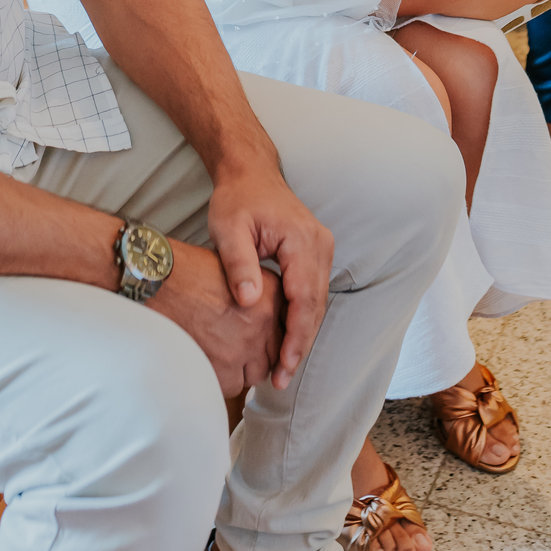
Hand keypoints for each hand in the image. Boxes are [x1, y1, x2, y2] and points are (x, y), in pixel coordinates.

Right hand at [153, 238, 286, 395]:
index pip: (284, 327)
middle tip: (234, 346)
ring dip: (240, 369)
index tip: (257, 337)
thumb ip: (252, 294)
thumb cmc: (184, 272)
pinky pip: (232, 386)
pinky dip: (220, 379)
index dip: (269, 335)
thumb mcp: (231, 270)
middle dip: (257, 355)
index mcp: (269, 293)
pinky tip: (205, 361)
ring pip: (255, 374)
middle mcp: (264, 321)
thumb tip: (256, 314)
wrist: (155, 283)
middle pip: (273, 354)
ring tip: (216, 353)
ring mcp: (245, 348)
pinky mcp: (224, 369)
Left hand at [204, 163, 333, 389]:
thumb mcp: (229, 228)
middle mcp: (320, 245)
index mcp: (302, 240)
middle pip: (316, 306)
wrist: (250, 171)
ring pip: (317, 302)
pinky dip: (301, 317)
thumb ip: (239, 265)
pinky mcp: (314, 253)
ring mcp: (321, 248)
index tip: (282, 366)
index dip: (295, 337)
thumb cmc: (237, 198)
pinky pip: (312, 292)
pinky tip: (286, 339)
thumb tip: (250, 302)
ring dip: (302, 335)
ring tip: (282, 368)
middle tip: (280, 379)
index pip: (304, 299)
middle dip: (300, 345)